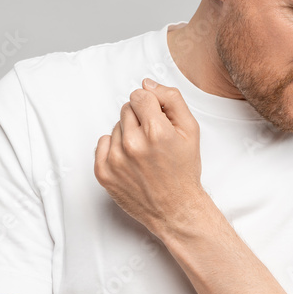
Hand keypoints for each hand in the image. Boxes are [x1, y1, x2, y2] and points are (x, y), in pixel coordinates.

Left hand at [93, 79, 205, 236]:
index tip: (157, 120)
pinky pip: (102, 143)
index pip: (140, 95)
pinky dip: (114, 149)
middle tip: (153, 141)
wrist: (175, 209)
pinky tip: (130, 161)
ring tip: (144, 155)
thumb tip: (147, 84)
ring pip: (116, 127)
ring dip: (128, 135)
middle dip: (139, 120)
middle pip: (127, 109)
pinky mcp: (103, 172)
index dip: (151, 106)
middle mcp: (133, 145)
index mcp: (156, 132)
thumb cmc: (184, 172)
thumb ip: (171, 99)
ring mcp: (115, 160)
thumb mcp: (191, 130)